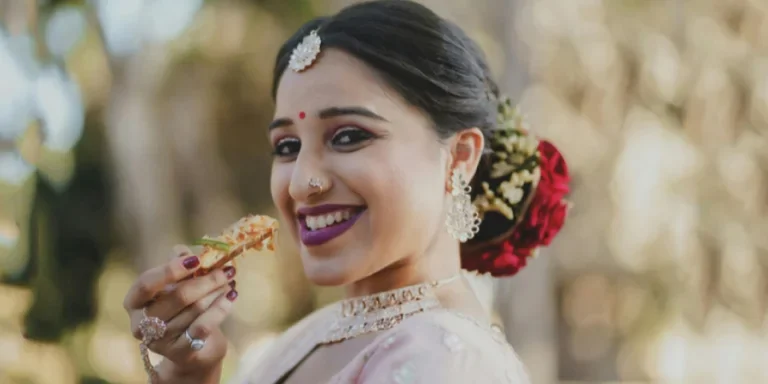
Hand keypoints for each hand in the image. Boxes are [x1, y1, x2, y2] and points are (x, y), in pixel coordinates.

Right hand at [123, 245, 237, 377]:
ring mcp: (159, 341)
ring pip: (195, 309)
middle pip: (178, 296)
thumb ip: (179, 267)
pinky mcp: (180, 353)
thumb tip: (183, 250)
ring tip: (230, 281)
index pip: (146, 283)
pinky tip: (232, 296)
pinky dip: (221, 308)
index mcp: (134, 302)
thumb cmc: (181, 311)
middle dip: (206, 280)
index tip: (196, 259)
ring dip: (217, 291)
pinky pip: (204, 325)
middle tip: (226, 270)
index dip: (171, 270)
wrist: (191, 350)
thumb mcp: (176, 286)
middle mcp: (141, 324)